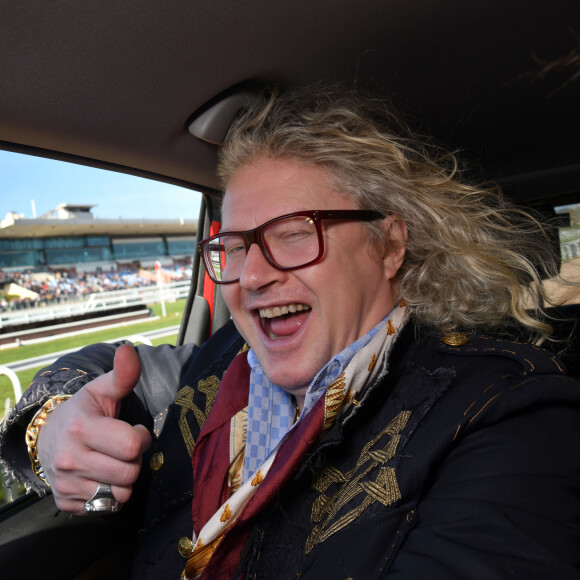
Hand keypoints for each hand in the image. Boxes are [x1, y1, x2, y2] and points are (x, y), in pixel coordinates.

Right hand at [36, 344, 151, 513]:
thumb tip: (128, 349)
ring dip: (124, 479)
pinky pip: (106, 508)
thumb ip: (122, 374)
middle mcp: (69, 458)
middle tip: (123, 448)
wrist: (48, 437)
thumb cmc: (84, 411)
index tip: (133, 430)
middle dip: (134, 460)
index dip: (140, 438)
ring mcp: (66, 484)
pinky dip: (110, 495)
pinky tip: (102, 476)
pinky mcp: (66, 503)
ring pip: (120, 494)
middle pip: (129, 472)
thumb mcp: (102, 390)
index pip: (132, 446)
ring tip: (113, 461)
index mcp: (81, 428)